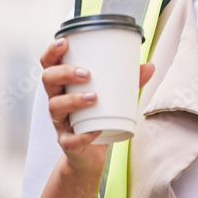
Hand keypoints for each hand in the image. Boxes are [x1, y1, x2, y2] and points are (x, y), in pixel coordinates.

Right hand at [40, 38, 155, 178]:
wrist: (89, 155)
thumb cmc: (98, 118)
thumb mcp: (112, 97)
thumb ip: (128, 81)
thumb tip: (149, 66)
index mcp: (63, 86)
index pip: (49, 64)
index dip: (52, 51)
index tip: (65, 42)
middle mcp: (57, 101)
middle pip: (48, 80)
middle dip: (65, 73)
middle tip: (87, 73)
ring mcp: (60, 122)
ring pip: (55, 107)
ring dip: (73, 100)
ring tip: (94, 97)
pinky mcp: (67, 143)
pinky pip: (69, 139)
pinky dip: (82, 135)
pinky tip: (96, 130)